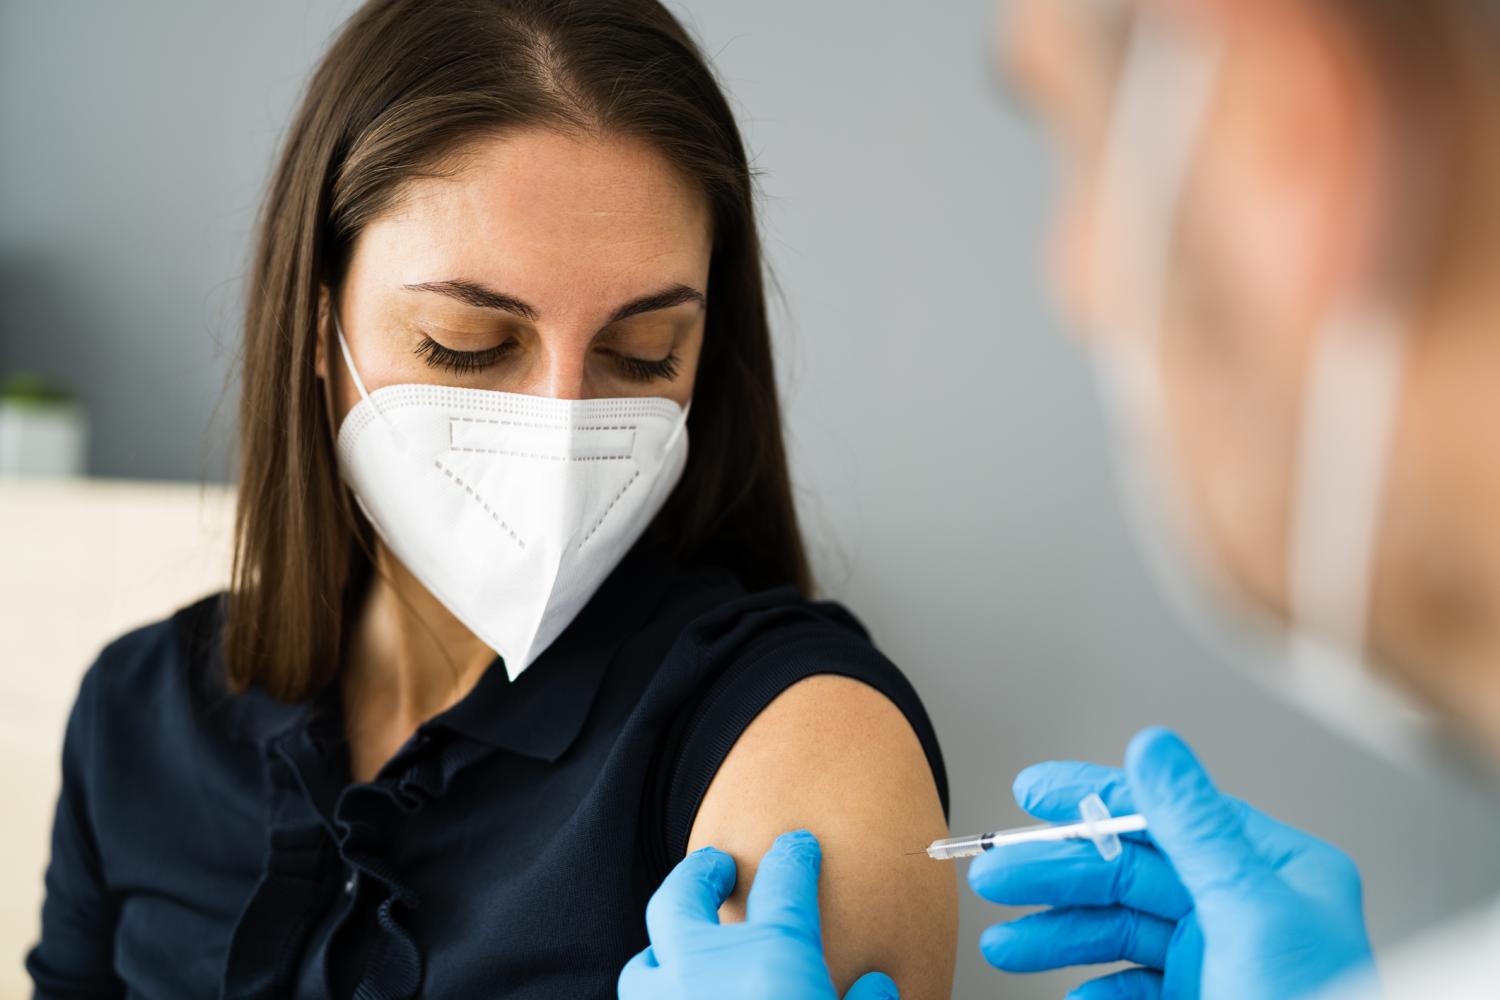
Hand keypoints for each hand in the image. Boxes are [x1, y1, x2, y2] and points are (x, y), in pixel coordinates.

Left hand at [619, 829, 897, 999]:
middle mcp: (705, 973)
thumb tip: (874, 986)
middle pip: (683, 897)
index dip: (794, 856)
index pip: (785, 879)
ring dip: (662, 952)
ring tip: (682, 949)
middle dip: (699, 874)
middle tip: (715, 865)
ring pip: (644, 966)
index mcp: (772, 956)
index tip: (797, 845)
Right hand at [967, 727, 1375, 998]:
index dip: (1094, 799)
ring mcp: (1223, 961)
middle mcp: (1248, 911)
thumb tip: (1155, 748)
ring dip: (1058, 937)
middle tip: (998, 876)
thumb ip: (1196, 828)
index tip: (1034, 792)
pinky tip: (1072, 994)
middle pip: (1131, 874)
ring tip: (1004, 946)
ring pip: (1121, 932)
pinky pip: (1135, 985)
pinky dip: (1097, 989)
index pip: (1168, 816)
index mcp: (1277, 873)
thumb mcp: (1251, 917)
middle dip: (1057, 877)